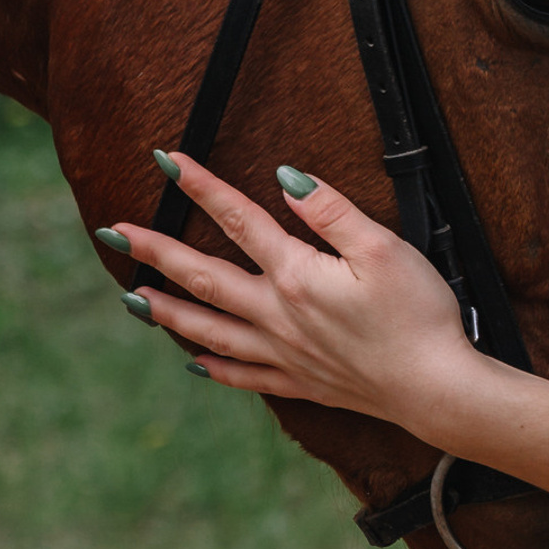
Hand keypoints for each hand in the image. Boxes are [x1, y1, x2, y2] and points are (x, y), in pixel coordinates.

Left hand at [107, 153, 482, 435]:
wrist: (434, 388)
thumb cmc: (418, 315)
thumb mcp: (384, 248)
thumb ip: (331, 212)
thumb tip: (285, 180)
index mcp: (296, 275)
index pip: (239, 220)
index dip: (202, 186)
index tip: (168, 160)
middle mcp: (278, 315)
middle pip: (205, 278)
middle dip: (156, 252)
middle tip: (114, 233)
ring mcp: (286, 353)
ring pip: (211, 330)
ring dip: (168, 312)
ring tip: (132, 300)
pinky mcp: (303, 381)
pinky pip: (244, 376)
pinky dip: (214, 368)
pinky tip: (195, 364)